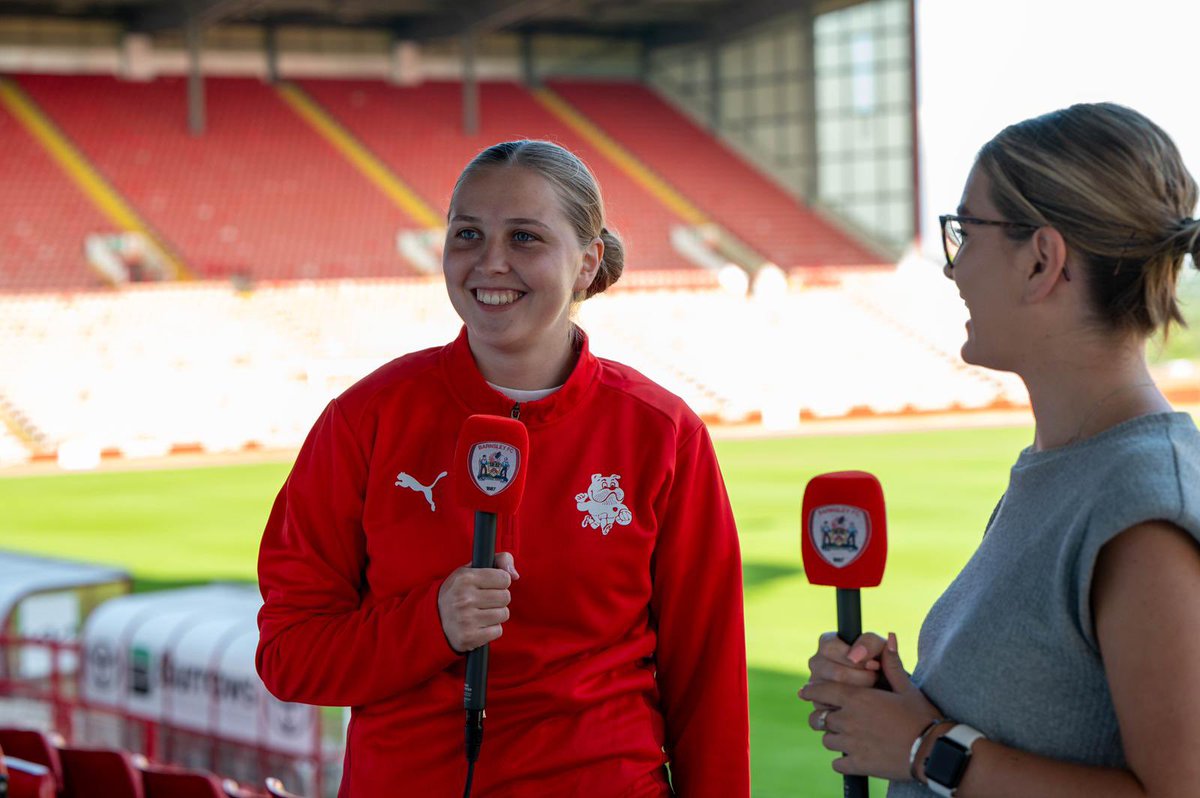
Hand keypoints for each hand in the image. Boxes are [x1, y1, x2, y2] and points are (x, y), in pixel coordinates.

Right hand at [438, 552, 518, 652]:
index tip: (489, 585)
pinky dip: (491, 629)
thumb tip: (515, 575)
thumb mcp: (471, 570)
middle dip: (498, 598)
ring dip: (496, 614)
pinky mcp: (469, 637)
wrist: (434, 621)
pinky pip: (498, 631)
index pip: (504, 578)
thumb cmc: (458, 592)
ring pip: (504, 614)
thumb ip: (497, 561)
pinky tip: (479, 625)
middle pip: (506, 596)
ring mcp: (466, 619)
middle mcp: (464, 598)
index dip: (500, 581)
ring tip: (481, 613)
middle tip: (484, 600)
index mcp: (465, 578)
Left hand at [800, 633, 941, 780]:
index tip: (804, 692)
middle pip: (818, 717)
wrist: (934, 751)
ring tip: (845, 737)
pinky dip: (842, 761)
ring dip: (833, 737)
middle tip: (828, 717)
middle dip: (822, 716)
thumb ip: (892, 663)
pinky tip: (852, 757)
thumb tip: (890, 638)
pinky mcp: (859, 764)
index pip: (820, 691)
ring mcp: (851, 744)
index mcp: (856, 698)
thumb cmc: (921, 716)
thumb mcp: (907, 687)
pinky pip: (838, 764)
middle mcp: (848, 720)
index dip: (810, 691)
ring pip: (827, 740)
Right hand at [803, 631, 884, 711]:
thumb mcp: (881, 648)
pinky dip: (853, 708)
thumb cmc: (884, 666)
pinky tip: (863, 703)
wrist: (889, 692)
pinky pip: (834, 709)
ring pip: (835, 693)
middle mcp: (816, 664)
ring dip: (860, 693)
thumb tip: (854, 656)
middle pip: (836, 673)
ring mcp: (815, 686)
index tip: (875, 664)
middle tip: (876, 679)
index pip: (829, 648)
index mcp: (827, 644)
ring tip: (872, 690)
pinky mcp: (820, 706)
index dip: (855, 658)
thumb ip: (869, 643)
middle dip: (863, 678)